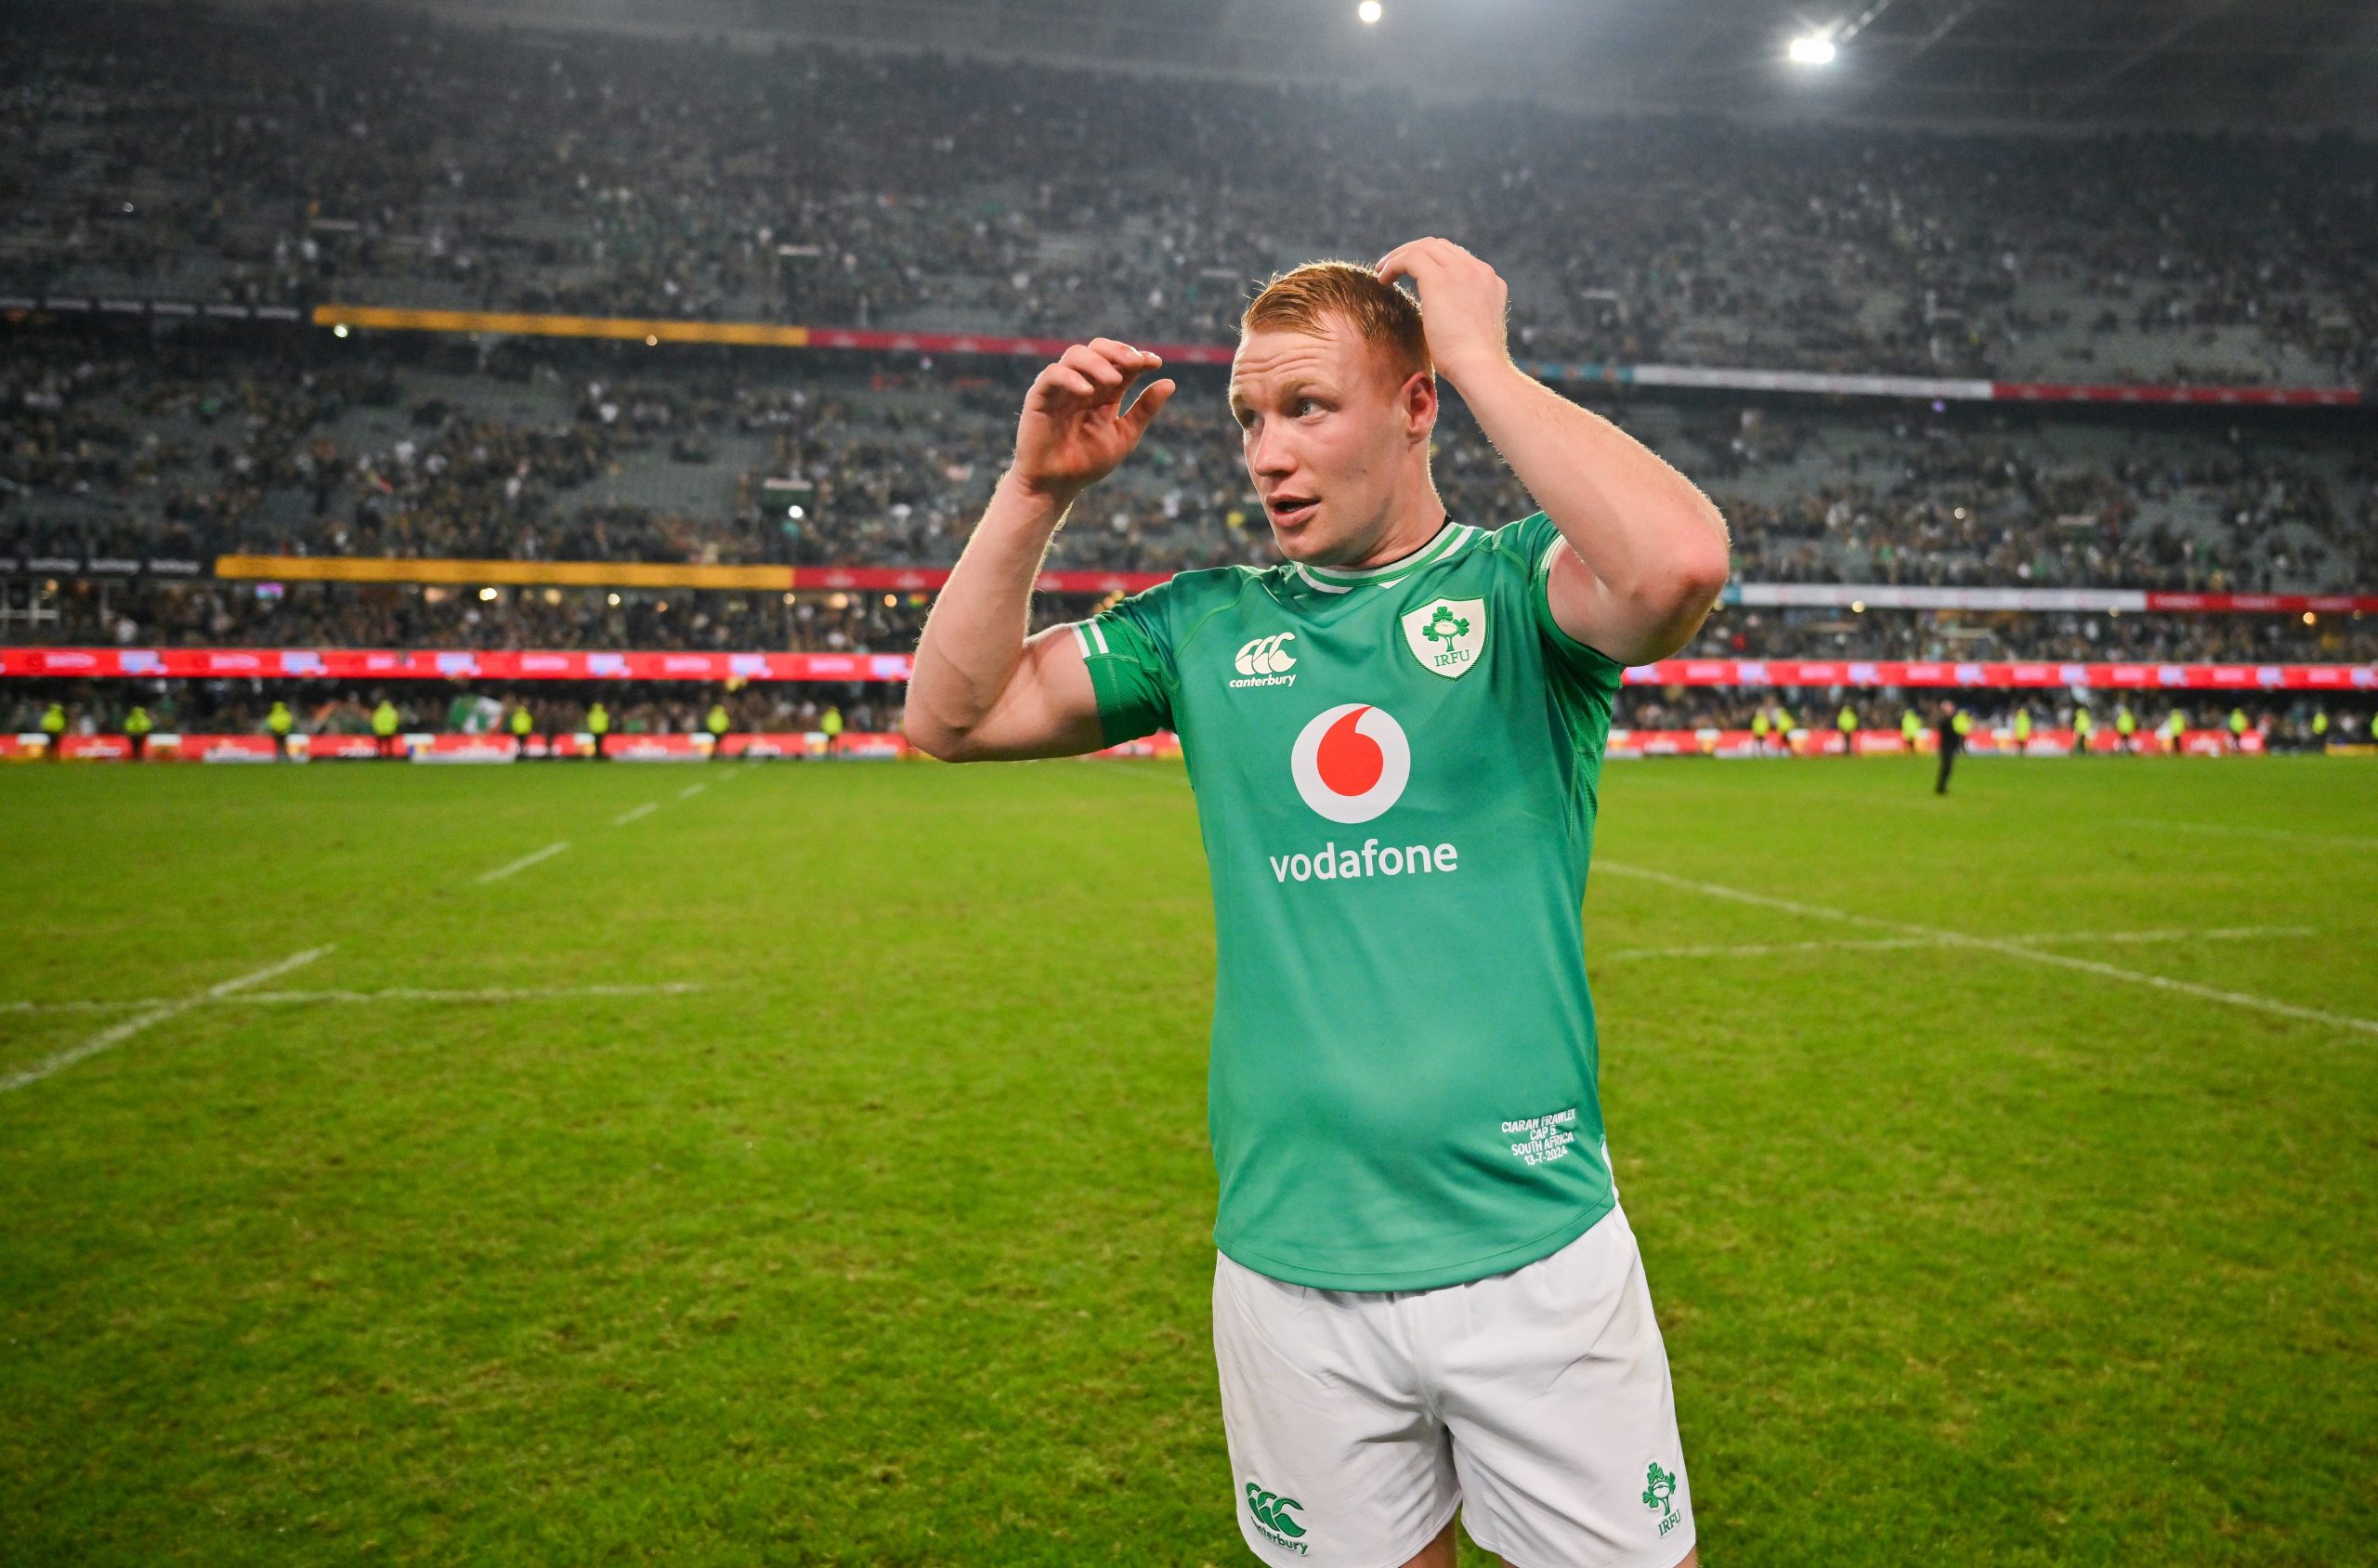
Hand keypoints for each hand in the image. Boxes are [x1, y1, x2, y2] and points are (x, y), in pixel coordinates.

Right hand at [1008, 338, 1174, 501]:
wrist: (1056, 485)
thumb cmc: (1087, 462)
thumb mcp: (1124, 436)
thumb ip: (1144, 410)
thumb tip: (1170, 383)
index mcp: (1103, 391)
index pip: (1121, 362)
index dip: (1138, 357)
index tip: (1156, 363)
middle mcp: (1082, 383)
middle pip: (1098, 349)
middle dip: (1119, 351)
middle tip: (1136, 363)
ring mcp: (1060, 387)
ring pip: (1075, 355)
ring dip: (1098, 363)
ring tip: (1114, 380)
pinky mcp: (1039, 396)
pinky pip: (1052, 375)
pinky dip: (1071, 378)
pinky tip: (1087, 392)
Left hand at [1376, 238, 1509, 385]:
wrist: (1480, 369)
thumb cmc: (1473, 365)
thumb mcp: (1471, 331)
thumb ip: (1461, 314)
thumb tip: (1440, 319)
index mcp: (1490, 283)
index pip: (1458, 259)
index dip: (1433, 263)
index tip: (1415, 276)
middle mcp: (1478, 271)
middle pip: (1440, 246)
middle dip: (1413, 253)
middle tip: (1392, 269)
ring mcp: (1461, 272)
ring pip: (1424, 247)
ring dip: (1400, 256)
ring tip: (1382, 273)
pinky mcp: (1439, 280)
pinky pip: (1410, 258)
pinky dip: (1393, 265)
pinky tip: (1382, 280)